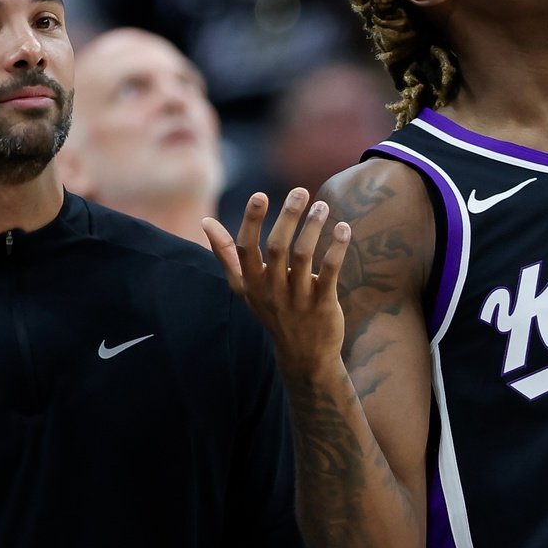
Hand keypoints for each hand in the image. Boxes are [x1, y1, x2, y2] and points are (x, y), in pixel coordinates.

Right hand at [202, 189, 352, 378]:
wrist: (304, 356)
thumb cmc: (272, 311)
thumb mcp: (245, 288)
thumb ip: (226, 254)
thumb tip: (204, 222)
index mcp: (251, 283)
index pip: (245, 248)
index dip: (251, 220)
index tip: (261, 194)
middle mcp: (272, 290)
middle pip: (276, 248)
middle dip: (288, 216)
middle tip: (300, 191)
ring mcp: (297, 299)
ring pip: (303, 257)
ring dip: (312, 227)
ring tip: (322, 206)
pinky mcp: (323, 305)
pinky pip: (329, 272)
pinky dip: (336, 249)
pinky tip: (343, 228)